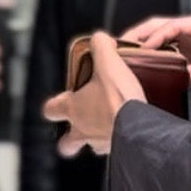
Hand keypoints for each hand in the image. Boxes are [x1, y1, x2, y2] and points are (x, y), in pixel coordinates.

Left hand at [43, 31, 143, 155]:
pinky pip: (114, 151)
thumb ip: (100, 47)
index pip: (50, 109)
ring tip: (110, 126)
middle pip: (65, 144)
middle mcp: (82, 130)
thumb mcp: (108, 63)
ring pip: (91, 146)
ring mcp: (99, 143)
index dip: (53, 105)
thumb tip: (99, 38)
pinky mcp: (118, 152)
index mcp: (73, 108)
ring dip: (97, 138)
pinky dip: (119, 143)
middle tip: (79, 127)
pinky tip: (130, 131)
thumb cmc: (119, 98)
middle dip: (69, 138)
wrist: (140, 128)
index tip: (62, 99)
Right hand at [120, 13, 190, 88]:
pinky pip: (162, 44)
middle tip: (120, 46)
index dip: (156, 36)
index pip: (175, 26)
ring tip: (122, 52)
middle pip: (160, 24)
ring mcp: (188, 35)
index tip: (143, 49)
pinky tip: (136, 58)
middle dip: (139, 33)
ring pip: (157, 32)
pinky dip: (147, 49)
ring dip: (139, 40)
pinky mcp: (185, 45)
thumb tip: (177, 76)